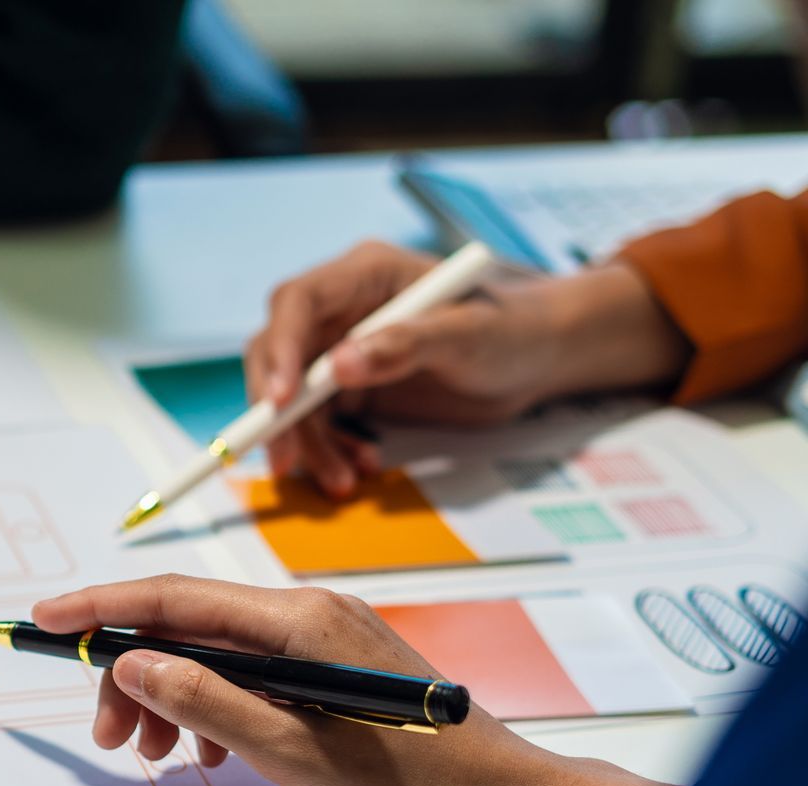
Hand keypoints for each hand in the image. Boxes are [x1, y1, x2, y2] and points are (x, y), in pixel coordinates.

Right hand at [32, 576, 682, 785]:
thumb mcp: (295, 754)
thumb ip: (209, 701)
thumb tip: (135, 662)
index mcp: (299, 621)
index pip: (175, 597)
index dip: (101, 607)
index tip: (43, 621)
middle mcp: (311, 615)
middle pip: (190, 626)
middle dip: (134, 672)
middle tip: (110, 737)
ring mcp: (327, 640)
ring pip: (216, 654)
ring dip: (173, 696)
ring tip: (159, 754)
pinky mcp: (338, 671)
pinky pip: (252, 674)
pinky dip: (215, 707)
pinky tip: (211, 751)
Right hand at [245, 242, 688, 497]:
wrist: (539, 358)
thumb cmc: (513, 329)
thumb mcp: (468, 335)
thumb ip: (405, 346)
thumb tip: (339, 366)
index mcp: (365, 274)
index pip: (298, 304)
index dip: (280, 351)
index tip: (281, 401)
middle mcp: (342, 310)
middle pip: (279, 355)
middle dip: (277, 411)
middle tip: (282, 458)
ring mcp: (342, 350)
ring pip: (293, 399)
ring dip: (306, 443)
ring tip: (341, 480)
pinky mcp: (350, 389)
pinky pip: (318, 423)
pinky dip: (329, 451)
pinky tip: (359, 467)